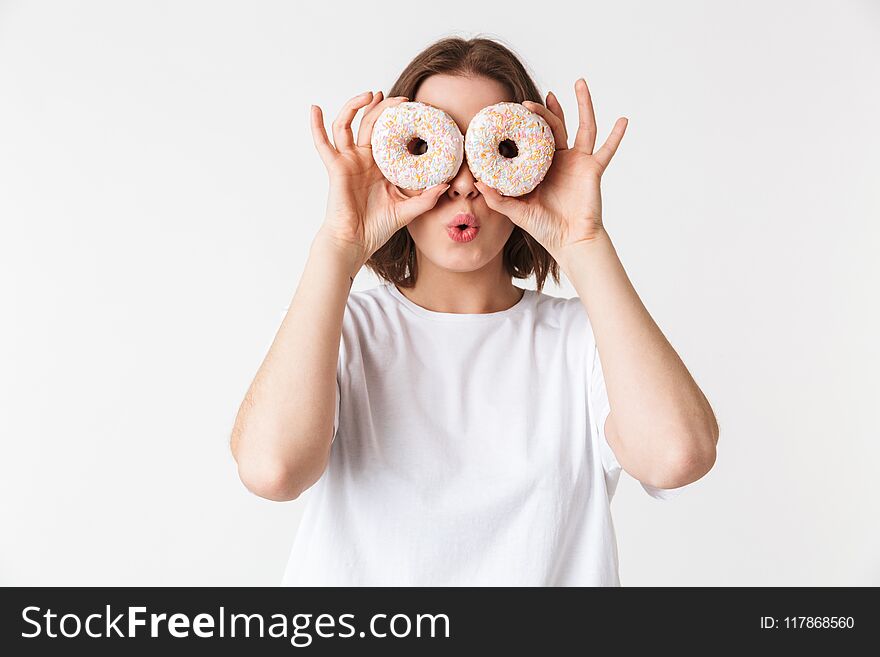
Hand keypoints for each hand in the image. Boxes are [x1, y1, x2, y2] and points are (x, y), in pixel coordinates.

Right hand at [310, 91, 449, 275]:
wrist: (356, 241)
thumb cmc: (377, 228)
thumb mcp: (407, 210)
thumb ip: (426, 198)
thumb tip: (446, 185)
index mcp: (381, 166)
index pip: (390, 135)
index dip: (400, 121)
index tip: (415, 110)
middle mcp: (364, 159)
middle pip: (371, 123)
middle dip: (384, 108)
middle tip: (401, 100)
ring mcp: (348, 161)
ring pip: (348, 124)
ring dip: (355, 106)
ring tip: (370, 94)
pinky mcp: (336, 167)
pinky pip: (322, 143)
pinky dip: (316, 125)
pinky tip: (315, 108)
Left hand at [473, 78, 627, 261]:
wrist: (569, 241)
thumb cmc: (545, 228)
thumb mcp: (516, 211)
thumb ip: (497, 198)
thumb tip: (477, 182)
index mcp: (542, 167)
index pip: (533, 138)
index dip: (526, 124)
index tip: (515, 109)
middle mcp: (561, 160)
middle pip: (556, 126)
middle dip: (547, 110)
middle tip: (535, 99)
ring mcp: (579, 162)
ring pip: (583, 126)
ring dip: (583, 104)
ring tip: (580, 82)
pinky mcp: (593, 169)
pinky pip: (607, 149)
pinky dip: (616, 136)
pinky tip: (624, 120)